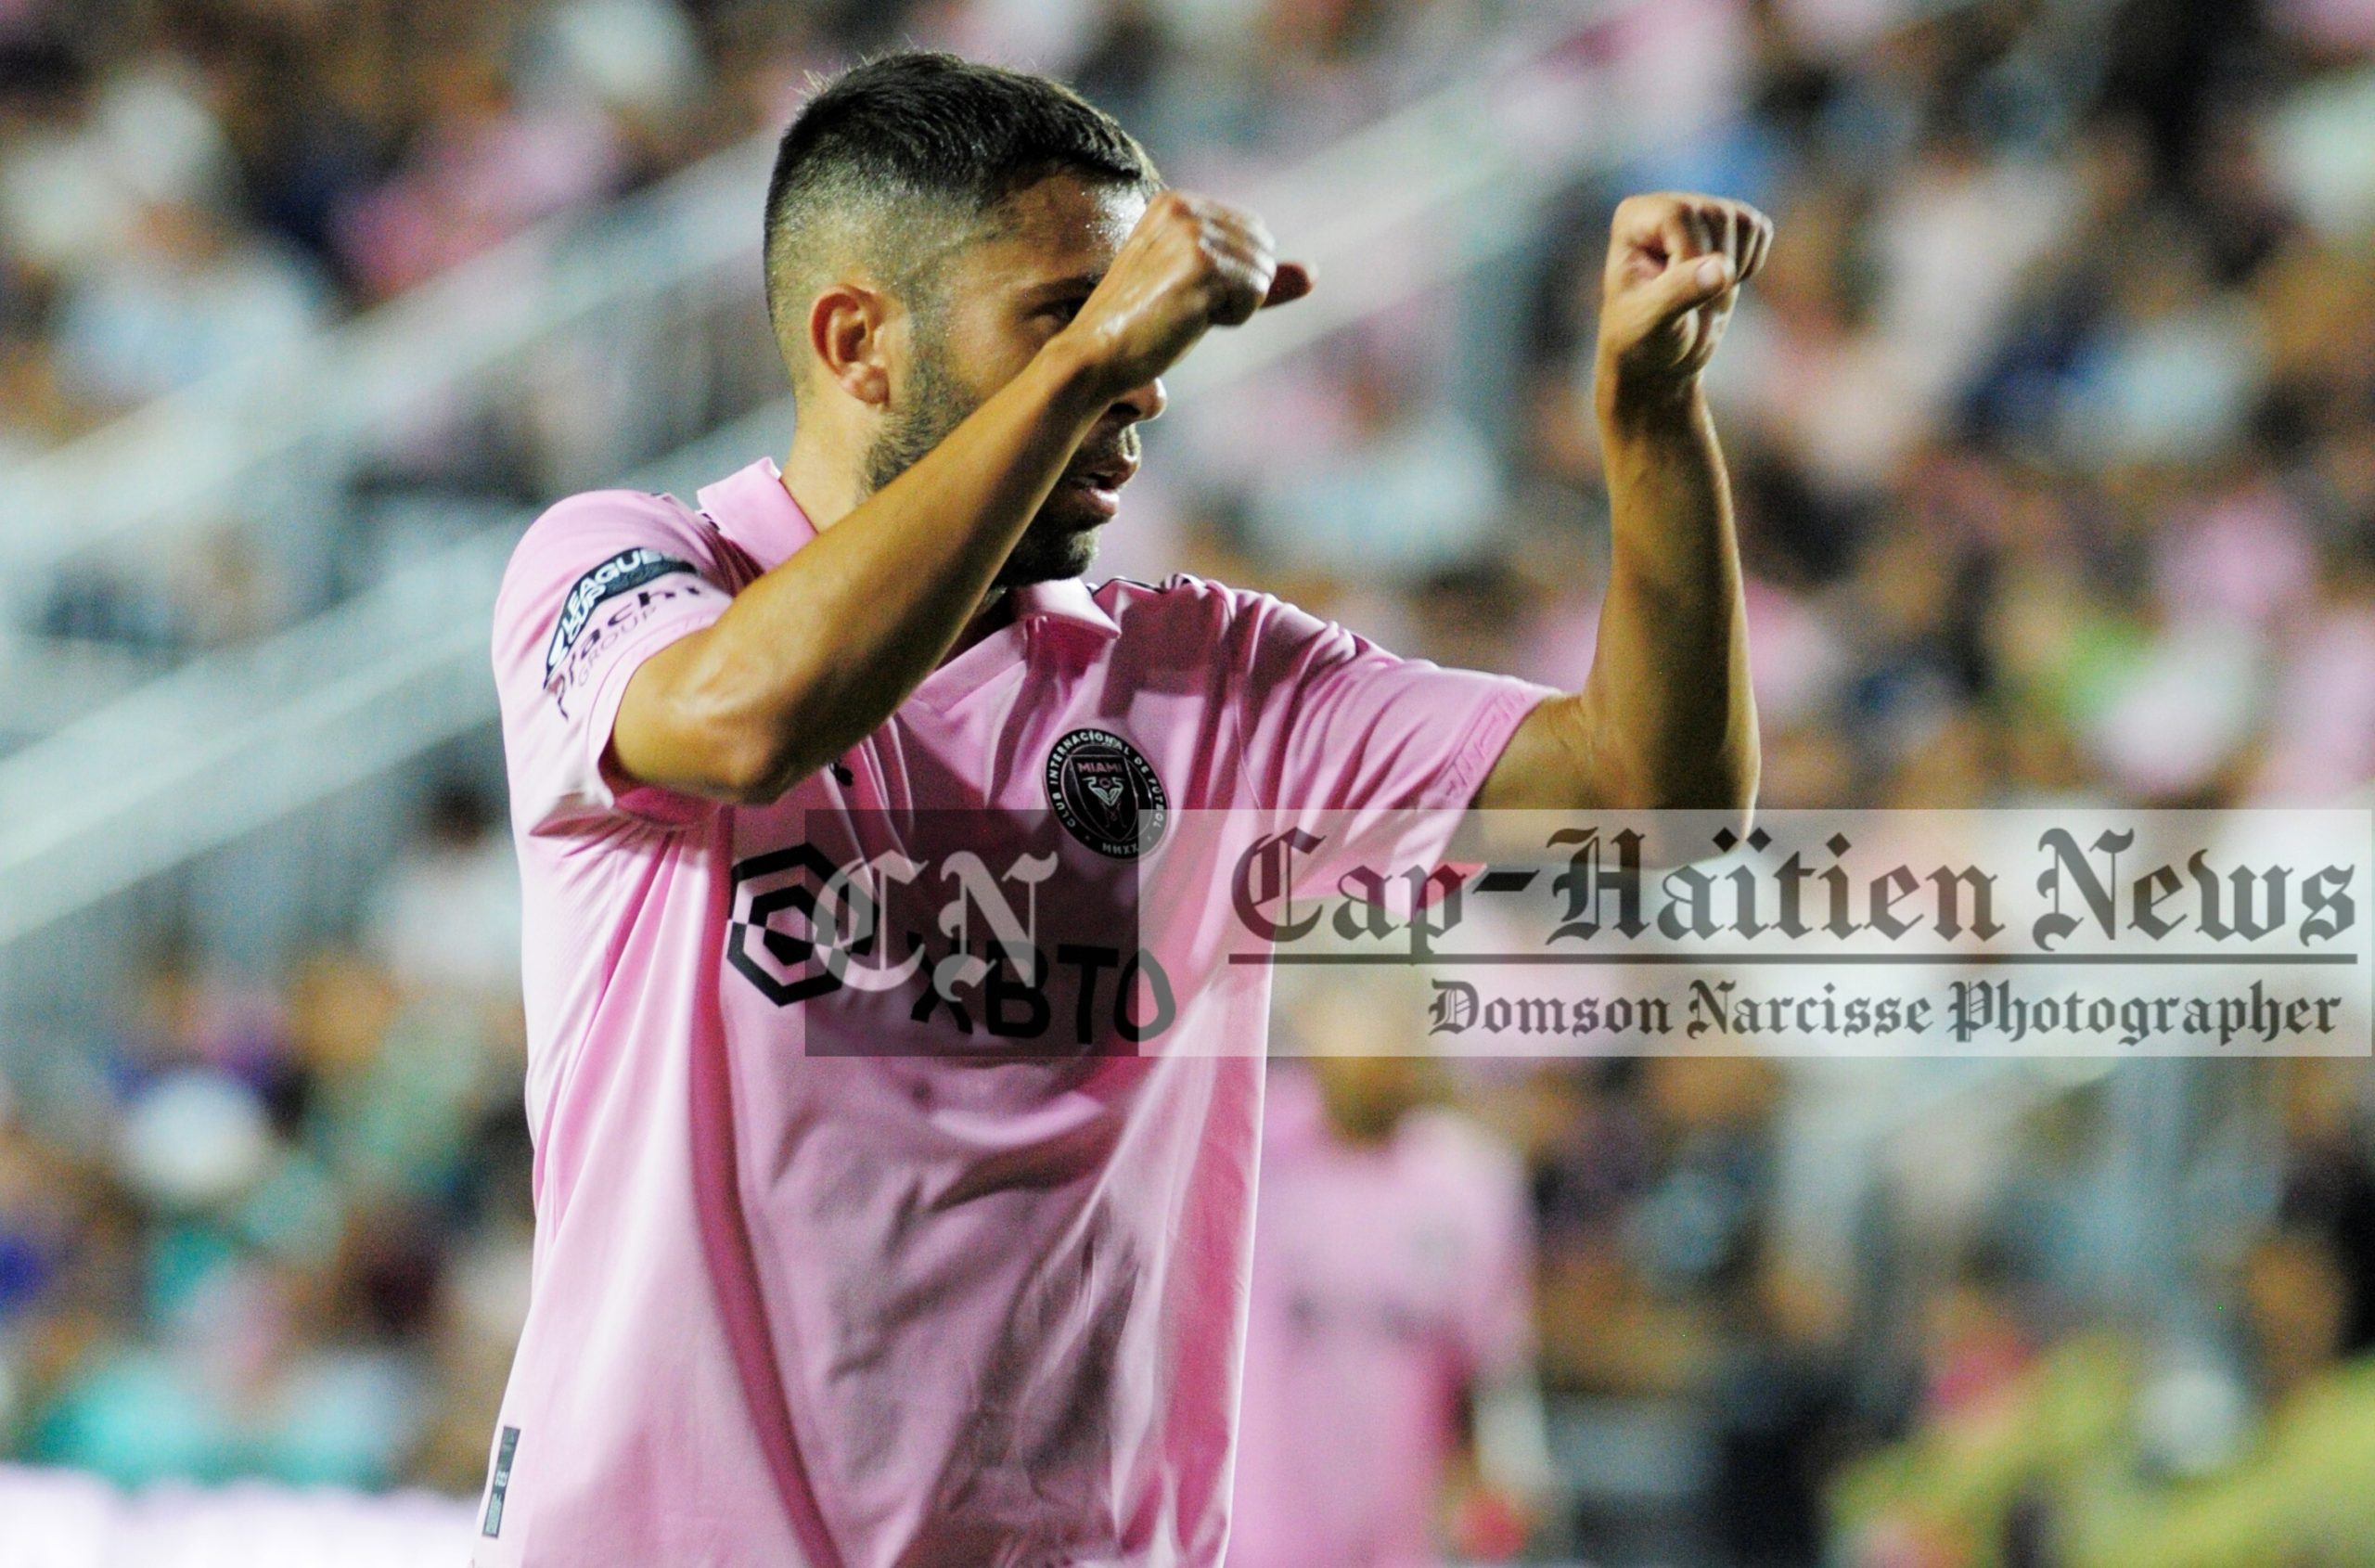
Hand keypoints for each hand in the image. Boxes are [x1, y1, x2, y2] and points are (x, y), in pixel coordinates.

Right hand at [1053, 189, 1313, 400]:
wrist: (1096, 355)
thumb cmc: (1146, 328)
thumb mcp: (1206, 292)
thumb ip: (1256, 277)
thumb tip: (1314, 274)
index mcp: (1177, 202)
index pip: (1254, 235)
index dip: (1233, 278)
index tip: (1182, 292)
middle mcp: (1184, 206)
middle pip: (1262, 250)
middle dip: (1238, 290)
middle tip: (1184, 306)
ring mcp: (1192, 232)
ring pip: (1262, 273)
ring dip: (1234, 306)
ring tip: (1183, 312)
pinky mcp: (1202, 263)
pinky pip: (1256, 292)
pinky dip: (1232, 316)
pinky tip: (1188, 319)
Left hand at [1595, 192, 1771, 413]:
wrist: (1663, 354)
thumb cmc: (1644, 339)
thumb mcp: (1653, 323)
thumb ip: (1681, 292)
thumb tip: (1722, 269)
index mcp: (1634, 218)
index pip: (1679, 215)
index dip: (1690, 256)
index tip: (1676, 295)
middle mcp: (1667, 205)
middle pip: (1717, 215)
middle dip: (1716, 266)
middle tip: (1691, 302)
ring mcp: (1701, 211)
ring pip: (1742, 221)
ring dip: (1735, 268)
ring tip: (1703, 294)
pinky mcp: (1729, 227)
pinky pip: (1760, 229)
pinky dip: (1752, 263)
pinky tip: (1722, 283)